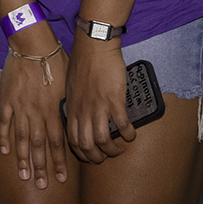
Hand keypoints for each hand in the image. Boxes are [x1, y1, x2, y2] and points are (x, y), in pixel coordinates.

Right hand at [0, 40, 69, 187]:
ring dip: (22, 158)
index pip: (57, 142)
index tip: (61, 179)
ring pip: (20, 138)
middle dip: (41, 167)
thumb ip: (65, 107)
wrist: (32, 44)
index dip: (59, 162)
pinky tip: (3, 151)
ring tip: (24, 175)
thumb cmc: (55, 61)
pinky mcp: (6, 98)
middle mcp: (35, 113)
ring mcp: (19, 106)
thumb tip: (70, 123)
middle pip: (38, 145)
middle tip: (41, 185)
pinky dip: (3, 136)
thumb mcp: (67, 86)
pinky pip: (4, 121)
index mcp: (52, 110)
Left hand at [65, 38, 133, 162]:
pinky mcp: (114, 100)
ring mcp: (98, 106)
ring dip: (114, 150)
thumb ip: (75, 103)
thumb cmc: (82, 63)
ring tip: (121, 148)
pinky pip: (122, 125)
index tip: (90, 156)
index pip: (72, 140)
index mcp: (71, 108)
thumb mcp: (71, 87)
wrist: (93, 45)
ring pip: (103, 140)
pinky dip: (128, 134)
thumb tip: (80, 116)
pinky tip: (132, 134)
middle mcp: (82, 110)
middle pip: (86, 145)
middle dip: (97, 158)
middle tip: (107, 157)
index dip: (82, 153)